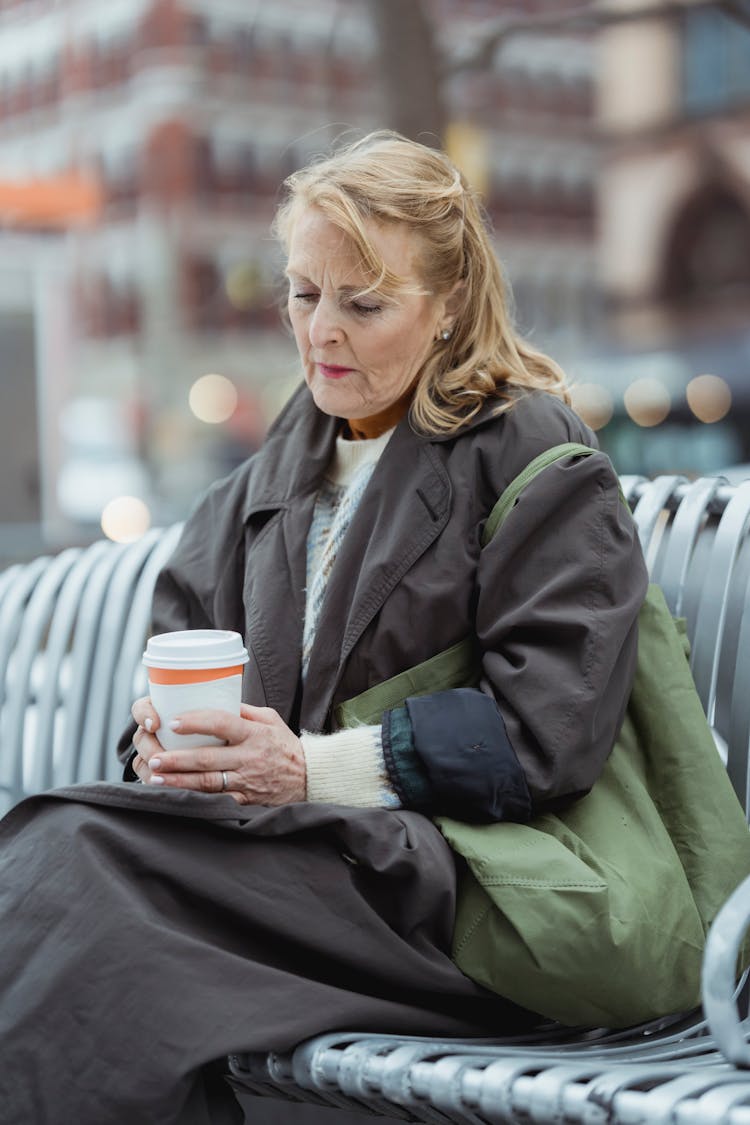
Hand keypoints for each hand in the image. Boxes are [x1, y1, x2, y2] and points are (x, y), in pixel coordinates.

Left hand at [130, 699, 306, 805]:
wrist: (310, 778)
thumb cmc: (286, 745)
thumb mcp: (271, 720)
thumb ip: (243, 711)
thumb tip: (215, 698)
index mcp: (254, 734)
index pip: (222, 723)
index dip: (196, 722)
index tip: (173, 722)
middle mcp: (249, 757)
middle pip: (208, 759)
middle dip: (177, 759)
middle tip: (154, 758)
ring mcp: (247, 781)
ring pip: (207, 783)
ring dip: (179, 781)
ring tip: (155, 777)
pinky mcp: (246, 800)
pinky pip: (217, 800)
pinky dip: (195, 799)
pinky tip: (176, 797)